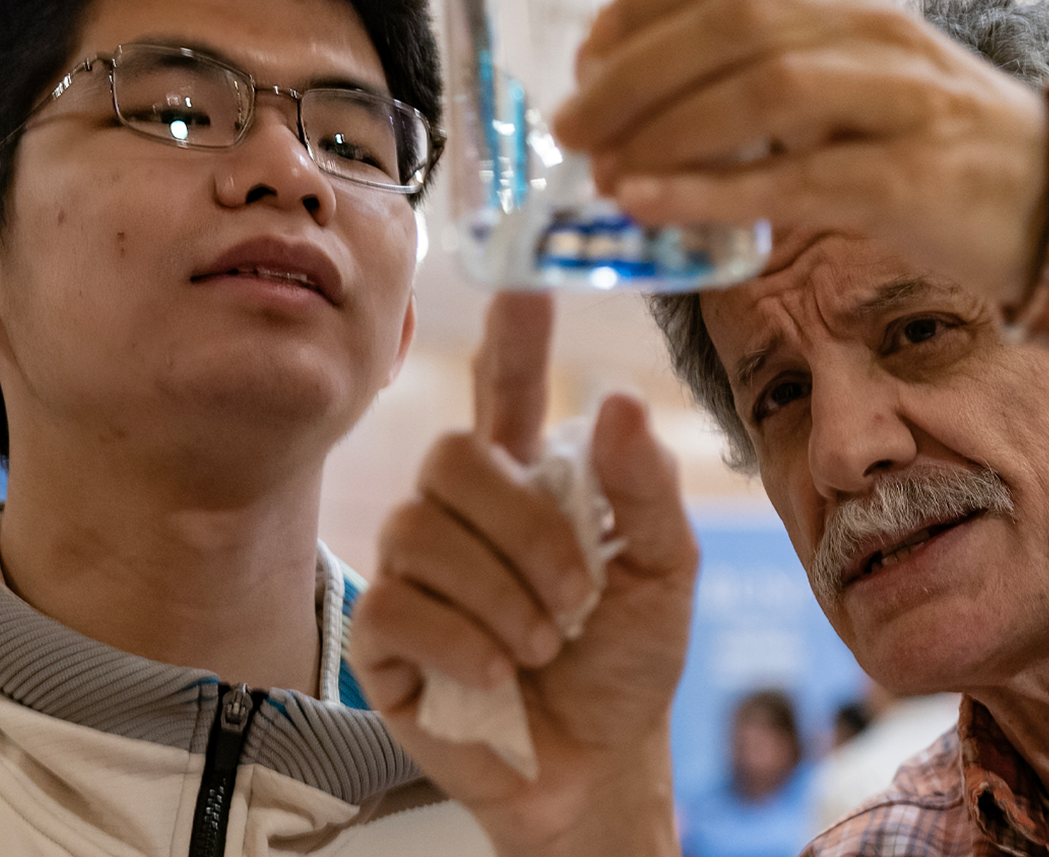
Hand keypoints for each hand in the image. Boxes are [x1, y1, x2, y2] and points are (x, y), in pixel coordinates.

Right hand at [347, 293, 698, 856]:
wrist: (597, 765)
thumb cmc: (624, 661)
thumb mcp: (663, 572)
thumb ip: (646, 489)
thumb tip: (616, 402)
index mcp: (528, 480)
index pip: (506, 388)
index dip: (509, 337)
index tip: (522, 284)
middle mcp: (461, 511)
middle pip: (454, 456)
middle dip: (526, 528)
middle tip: (577, 597)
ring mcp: (415, 569)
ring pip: (426, 531)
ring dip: (505, 596)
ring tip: (544, 644)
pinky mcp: (385, 635)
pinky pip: (401, 605)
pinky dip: (465, 641)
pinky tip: (499, 673)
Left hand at [555, 0, 1048, 305]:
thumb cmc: (923, 136)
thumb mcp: (848, 68)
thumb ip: (759, 63)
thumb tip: (630, 95)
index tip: (591, 47)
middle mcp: (870, 26)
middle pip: (734, 23)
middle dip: (634, 73)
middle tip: (570, 127)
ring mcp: (895, 98)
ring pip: (764, 89)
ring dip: (663, 130)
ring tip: (602, 171)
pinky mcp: (906, 178)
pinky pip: (794, 177)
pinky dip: (709, 191)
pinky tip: (650, 206)